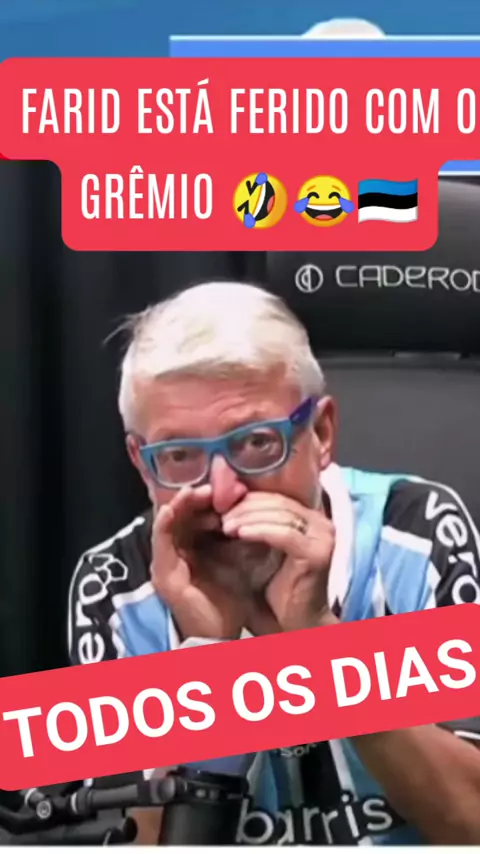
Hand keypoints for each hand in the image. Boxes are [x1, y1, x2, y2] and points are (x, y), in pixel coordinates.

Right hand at [151, 485, 244, 639]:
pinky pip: (159, 543)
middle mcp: (174, 553)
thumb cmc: (228, 600)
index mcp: (191, 548)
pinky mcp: (163, 574)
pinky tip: (171, 509)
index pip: (193, 515)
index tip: (225, 488)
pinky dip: (163, 524)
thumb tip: (250, 505)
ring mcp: (165, 564)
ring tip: (194, 490)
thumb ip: (237, 536)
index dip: (205, 500)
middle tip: (211, 485)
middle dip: (194, 498)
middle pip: (179, 516)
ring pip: (167, 524)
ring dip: (179, 506)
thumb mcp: (235, 560)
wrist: (222, 636)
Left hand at [222, 492, 335, 631]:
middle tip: (219, 515)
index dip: (247, 499)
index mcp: (310, 520)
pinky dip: (259, 531)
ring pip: (280, 515)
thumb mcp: (260, 552)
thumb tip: (222, 507)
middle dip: (245, 507)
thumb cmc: (275, 591)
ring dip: (248, 517)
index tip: (220, 507)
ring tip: (225, 525)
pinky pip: (284, 534)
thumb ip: (253, 528)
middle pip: (278, 503)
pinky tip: (239, 534)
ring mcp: (323, 538)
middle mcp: (321, 524)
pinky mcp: (317, 553)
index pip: (276, 498)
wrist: (294, 625)